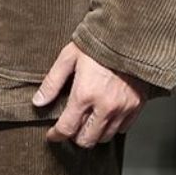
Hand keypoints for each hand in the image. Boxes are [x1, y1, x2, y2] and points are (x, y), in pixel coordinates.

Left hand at [32, 42, 153, 146]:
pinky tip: (105, 115)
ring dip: (93, 133)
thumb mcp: (68, 57)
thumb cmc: (98, 43)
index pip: (67, 128)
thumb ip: (52, 82)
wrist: (129, 34)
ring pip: (105, 137)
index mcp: (85, 94)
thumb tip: (38, 102)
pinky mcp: (136, 106)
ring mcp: (123, 108)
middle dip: (74, 136)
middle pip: (86, 140)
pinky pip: (122, 129)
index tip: (52, 134)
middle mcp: (105, 106)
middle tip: (70, 126)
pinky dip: (112, 126)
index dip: (56, 135)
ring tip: (87, 121)